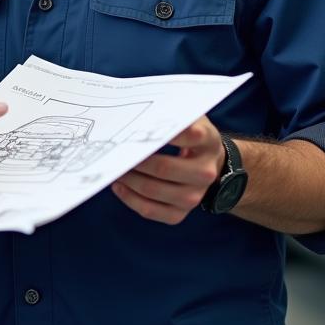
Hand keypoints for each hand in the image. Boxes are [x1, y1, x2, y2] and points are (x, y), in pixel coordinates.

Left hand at [111, 115, 225, 224]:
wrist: (211, 163)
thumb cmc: (191, 134)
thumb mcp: (189, 117)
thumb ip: (171, 112)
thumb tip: (142, 111)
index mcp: (208, 142)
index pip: (191, 135)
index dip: (167, 133)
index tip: (141, 128)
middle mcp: (205, 171)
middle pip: (165, 168)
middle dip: (136, 161)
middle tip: (117, 152)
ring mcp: (195, 195)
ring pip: (154, 191)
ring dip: (129, 180)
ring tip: (114, 168)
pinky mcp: (181, 213)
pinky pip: (151, 210)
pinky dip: (131, 199)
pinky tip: (118, 186)